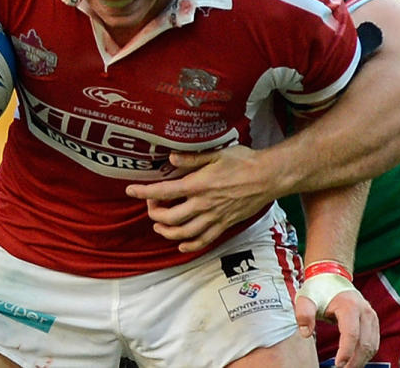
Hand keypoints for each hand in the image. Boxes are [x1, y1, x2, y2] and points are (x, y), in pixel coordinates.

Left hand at [125, 145, 276, 251]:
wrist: (268, 177)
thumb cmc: (244, 162)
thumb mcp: (216, 153)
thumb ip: (191, 158)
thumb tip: (170, 158)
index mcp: (198, 185)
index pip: (163, 192)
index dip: (144, 192)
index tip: (131, 190)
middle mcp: (203, 204)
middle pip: (169, 217)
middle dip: (154, 213)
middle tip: (151, 206)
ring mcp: (214, 217)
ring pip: (183, 233)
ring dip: (166, 232)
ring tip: (159, 226)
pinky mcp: (224, 225)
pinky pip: (203, 241)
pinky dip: (189, 245)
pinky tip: (180, 244)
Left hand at [295, 277, 378, 367]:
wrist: (331, 276)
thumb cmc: (318, 288)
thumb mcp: (306, 298)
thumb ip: (303, 313)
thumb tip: (305, 332)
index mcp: (349, 305)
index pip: (352, 334)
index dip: (346, 352)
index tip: (337, 364)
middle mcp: (364, 310)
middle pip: (364, 343)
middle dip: (354, 361)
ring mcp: (371, 315)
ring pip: (372, 345)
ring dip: (361, 359)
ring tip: (347, 367)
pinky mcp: (373, 320)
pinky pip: (373, 342)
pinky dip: (366, 353)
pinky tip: (354, 359)